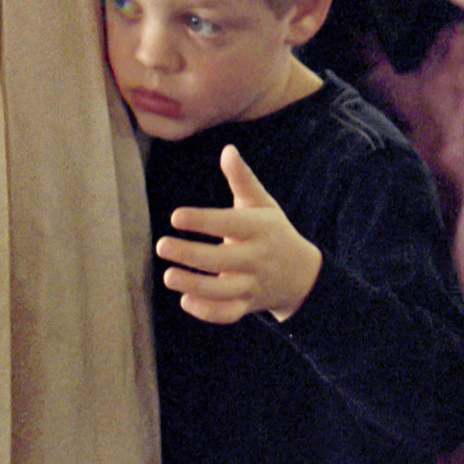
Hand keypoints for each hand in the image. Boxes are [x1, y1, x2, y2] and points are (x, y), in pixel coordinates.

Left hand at [156, 147, 322, 322]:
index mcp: (258, 229)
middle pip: (223, 260)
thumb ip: (242, 179)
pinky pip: (228, 313)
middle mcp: (256, 259)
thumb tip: (228, 149)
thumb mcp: (263, 203)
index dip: (203, 221)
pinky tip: (185, 300)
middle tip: (161, 245)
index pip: (230, 224)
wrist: (302, 274)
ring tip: (168, 276)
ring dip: (195, 285)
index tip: (175, 216)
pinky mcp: (248, 305)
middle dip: (191, 255)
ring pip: (224, 291)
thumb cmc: (273, 231)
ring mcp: (252, 285)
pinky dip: (208, 312)